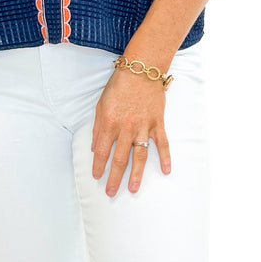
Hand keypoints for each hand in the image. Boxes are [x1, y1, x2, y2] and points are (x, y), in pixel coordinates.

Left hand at [90, 68, 171, 195]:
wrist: (141, 69)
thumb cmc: (119, 85)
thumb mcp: (101, 104)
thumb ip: (97, 127)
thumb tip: (94, 148)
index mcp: (109, 123)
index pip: (101, 151)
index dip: (98, 166)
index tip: (96, 177)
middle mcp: (126, 128)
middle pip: (119, 159)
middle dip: (114, 178)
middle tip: (110, 193)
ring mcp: (143, 127)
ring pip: (139, 156)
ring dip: (136, 175)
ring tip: (133, 189)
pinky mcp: (157, 123)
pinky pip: (162, 143)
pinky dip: (165, 157)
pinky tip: (166, 171)